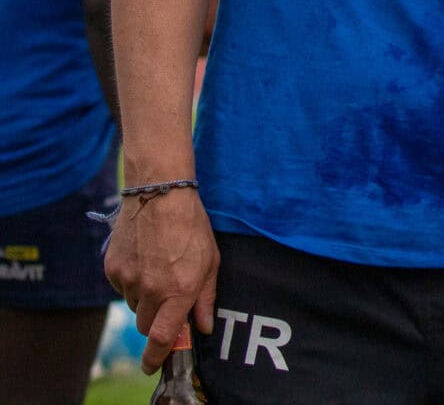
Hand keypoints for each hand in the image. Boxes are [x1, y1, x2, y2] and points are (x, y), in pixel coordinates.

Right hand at [104, 187, 218, 372]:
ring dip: (145, 298)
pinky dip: (132, 281)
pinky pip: (121, 288)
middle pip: (145, 324)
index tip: (153, 366)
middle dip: (156, 319)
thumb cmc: (191, 227)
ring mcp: (128, 280)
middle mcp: (151, 290)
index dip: (156, 358)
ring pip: (133, 305)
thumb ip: (206, 298)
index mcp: (178, 291)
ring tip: (158, 268)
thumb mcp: (210, 262)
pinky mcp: (113, 269)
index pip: (161, 338)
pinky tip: (144, 258)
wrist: (160, 195)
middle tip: (168, 298)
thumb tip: (203, 327)